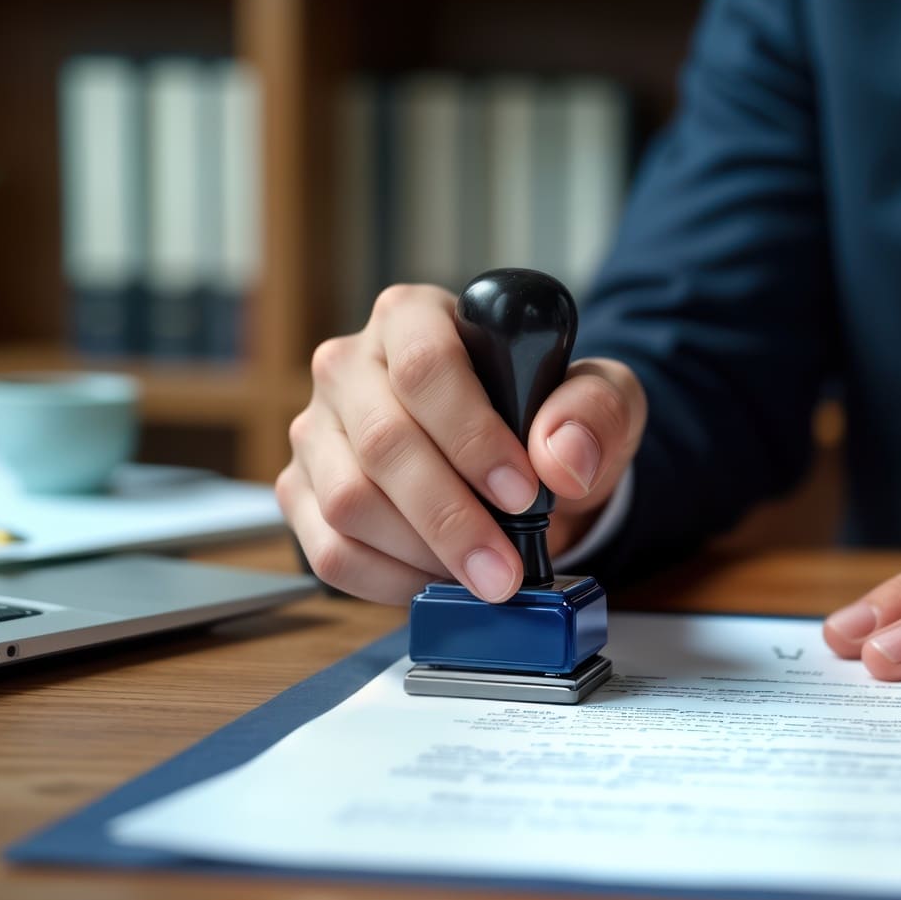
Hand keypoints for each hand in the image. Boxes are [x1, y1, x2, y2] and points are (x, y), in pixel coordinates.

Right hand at [278, 284, 646, 603]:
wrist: (520, 464)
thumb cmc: (547, 419)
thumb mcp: (598, 398)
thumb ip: (594, 412)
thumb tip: (561, 457)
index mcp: (413, 317)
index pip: (425, 366)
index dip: (472, 435)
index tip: (522, 492)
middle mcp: (349, 365)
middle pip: (384, 442)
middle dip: (452, 518)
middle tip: (506, 569)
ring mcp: (318, 430)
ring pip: (350, 502)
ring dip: (423, 553)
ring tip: (482, 575)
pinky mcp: (302, 492)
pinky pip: (330, 550)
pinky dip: (390, 582)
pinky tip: (439, 582)